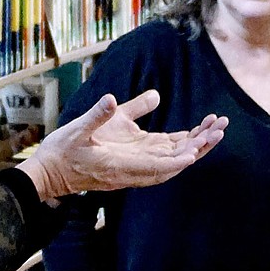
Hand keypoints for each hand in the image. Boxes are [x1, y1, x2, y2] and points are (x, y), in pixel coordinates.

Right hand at [17, 90, 227, 199]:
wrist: (50, 172)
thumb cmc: (61, 151)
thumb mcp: (77, 129)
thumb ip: (99, 115)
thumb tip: (113, 98)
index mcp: (119, 165)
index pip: (155, 166)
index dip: (176, 159)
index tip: (196, 151)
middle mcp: (130, 170)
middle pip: (172, 163)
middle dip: (197, 147)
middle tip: (219, 127)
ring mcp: (132, 167)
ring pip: (171, 160)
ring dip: (193, 145)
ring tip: (215, 126)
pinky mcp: (131, 162)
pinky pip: (161, 156)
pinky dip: (180, 145)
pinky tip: (194, 133)